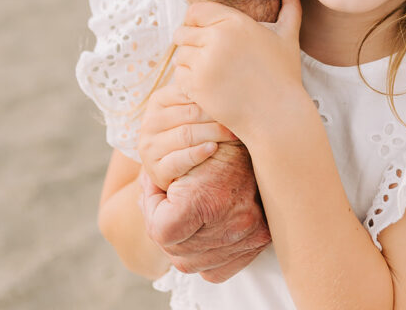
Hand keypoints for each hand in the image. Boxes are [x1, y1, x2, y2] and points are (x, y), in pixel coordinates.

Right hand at [138, 82, 236, 190]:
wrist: (170, 165)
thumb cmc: (187, 128)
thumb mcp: (188, 108)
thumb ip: (198, 93)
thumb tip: (228, 69)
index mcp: (158, 100)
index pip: (187, 93)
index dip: (211, 97)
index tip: (234, 97)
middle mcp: (150, 122)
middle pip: (189, 115)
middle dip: (216, 116)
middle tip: (238, 117)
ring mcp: (150, 146)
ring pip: (186, 135)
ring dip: (213, 134)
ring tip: (233, 134)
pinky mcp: (156, 169)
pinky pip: (179, 160)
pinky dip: (198, 153)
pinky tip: (214, 148)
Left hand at [140, 141, 270, 281]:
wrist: (261, 137)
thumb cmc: (215, 139)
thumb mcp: (179, 152)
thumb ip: (156, 183)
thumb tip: (144, 202)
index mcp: (209, 200)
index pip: (161, 231)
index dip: (153, 209)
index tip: (158, 189)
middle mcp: (232, 225)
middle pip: (175, 251)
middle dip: (165, 228)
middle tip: (167, 202)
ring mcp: (248, 237)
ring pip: (193, 263)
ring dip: (182, 243)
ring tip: (183, 215)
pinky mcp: (259, 242)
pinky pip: (216, 268)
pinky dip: (204, 254)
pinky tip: (202, 231)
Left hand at [172, 0, 303, 142]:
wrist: (278, 116)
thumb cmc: (283, 75)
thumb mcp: (288, 37)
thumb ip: (291, 7)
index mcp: (235, 22)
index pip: (196, 11)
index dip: (196, 21)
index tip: (203, 33)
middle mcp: (217, 38)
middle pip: (183, 31)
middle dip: (190, 41)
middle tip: (204, 55)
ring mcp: (205, 63)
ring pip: (179, 54)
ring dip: (188, 61)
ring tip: (206, 70)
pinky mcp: (197, 86)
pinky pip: (178, 75)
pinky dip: (187, 80)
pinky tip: (205, 85)